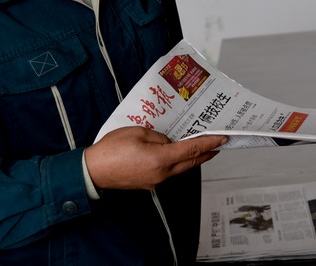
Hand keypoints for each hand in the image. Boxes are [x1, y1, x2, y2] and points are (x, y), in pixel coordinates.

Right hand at [84, 127, 227, 190]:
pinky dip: (179, 163)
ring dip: (193, 159)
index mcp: (161, 159)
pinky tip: (179, 155)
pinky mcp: (148, 183)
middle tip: (219, 144)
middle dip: (206, 153)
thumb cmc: (112, 149)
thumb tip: (170, 142)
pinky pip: (169, 172)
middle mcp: (162, 173)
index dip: (209, 143)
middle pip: (190, 162)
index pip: (192, 150)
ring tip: (203, 148)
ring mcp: (155, 181)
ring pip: (181, 168)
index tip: (223, 138)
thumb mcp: (139, 132)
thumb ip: (160, 137)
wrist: (92, 171)